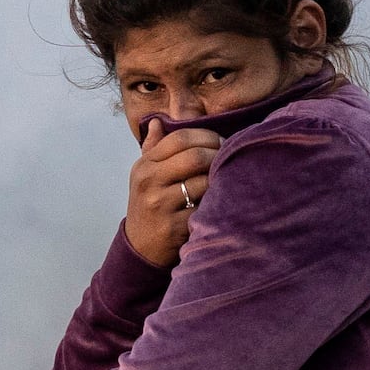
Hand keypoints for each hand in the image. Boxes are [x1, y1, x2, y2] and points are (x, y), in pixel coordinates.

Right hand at [123, 124, 221, 270]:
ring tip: (227, 177)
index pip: (179, 138)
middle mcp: (149, 182)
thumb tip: (158, 121)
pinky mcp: (174, 226)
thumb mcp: (144, 176)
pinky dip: (217, 202)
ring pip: (203, 182)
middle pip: (194, 157)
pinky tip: (222, 200)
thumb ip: (153, 148)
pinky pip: (205, 207)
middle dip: (217, 154)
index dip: (206, 136)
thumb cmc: (149, 205)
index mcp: (144, 165)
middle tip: (229, 158)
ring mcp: (160, 205)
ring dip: (220, 179)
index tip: (220, 141)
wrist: (140, 247)